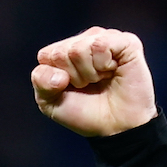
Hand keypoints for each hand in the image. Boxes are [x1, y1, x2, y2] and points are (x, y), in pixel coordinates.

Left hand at [31, 26, 155, 137]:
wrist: (116, 128)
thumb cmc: (87, 113)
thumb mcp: (51, 103)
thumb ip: (41, 83)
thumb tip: (59, 74)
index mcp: (64, 52)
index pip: (46, 55)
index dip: (55, 78)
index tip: (71, 89)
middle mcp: (85, 41)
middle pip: (62, 52)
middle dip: (74, 77)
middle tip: (90, 86)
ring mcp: (105, 38)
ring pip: (80, 48)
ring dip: (90, 73)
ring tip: (102, 80)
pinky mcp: (125, 41)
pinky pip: (101, 45)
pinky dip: (103, 65)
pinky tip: (113, 71)